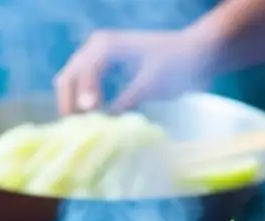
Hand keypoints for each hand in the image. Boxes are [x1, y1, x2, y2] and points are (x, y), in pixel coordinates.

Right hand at [54, 27, 217, 115]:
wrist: (196, 53)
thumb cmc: (177, 66)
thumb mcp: (151, 87)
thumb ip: (126, 104)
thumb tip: (104, 127)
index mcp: (106, 45)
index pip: (83, 73)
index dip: (83, 98)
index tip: (90, 118)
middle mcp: (96, 45)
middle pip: (69, 77)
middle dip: (70, 105)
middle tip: (77, 131)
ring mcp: (98, 53)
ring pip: (71, 80)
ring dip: (72, 103)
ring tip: (81, 129)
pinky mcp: (104, 63)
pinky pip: (83, 82)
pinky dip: (81, 100)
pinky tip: (88, 119)